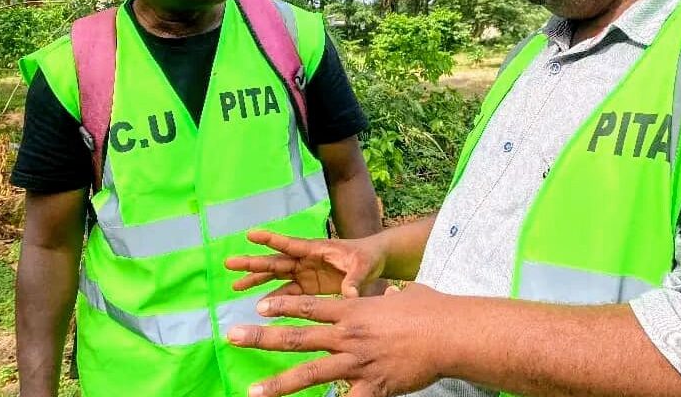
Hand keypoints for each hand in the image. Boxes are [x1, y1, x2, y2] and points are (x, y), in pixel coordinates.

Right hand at [225, 230, 385, 297]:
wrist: (374, 263)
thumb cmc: (368, 258)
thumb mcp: (363, 266)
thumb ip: (355, 280)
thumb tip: (350, 295)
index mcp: (316, 249)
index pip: (290, 244)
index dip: (271, 239)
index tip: (250, 234)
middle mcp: (306, 260)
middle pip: (275, 260)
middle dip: (253, 262)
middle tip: (229, 263)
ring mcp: (306, 273)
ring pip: (276, 276)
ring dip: (257, 280)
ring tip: (234, 287)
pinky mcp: (309, 286)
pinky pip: (288, 292)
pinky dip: (274, 299)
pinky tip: (260, 307)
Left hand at [228, 283, 448, 396]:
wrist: (448, 332)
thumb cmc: (430, 310)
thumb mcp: (404, 296)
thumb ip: (388, 297)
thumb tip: (390, 293)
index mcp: (353, 311)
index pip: (309, 306)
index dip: (282, 307)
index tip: (258, 307)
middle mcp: (348, 335)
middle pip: (297, 337)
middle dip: (261, 338)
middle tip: (232, 336)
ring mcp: (357, 362)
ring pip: (310, 373)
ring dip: (278, 384)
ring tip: (252, 391)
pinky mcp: (372, 386)